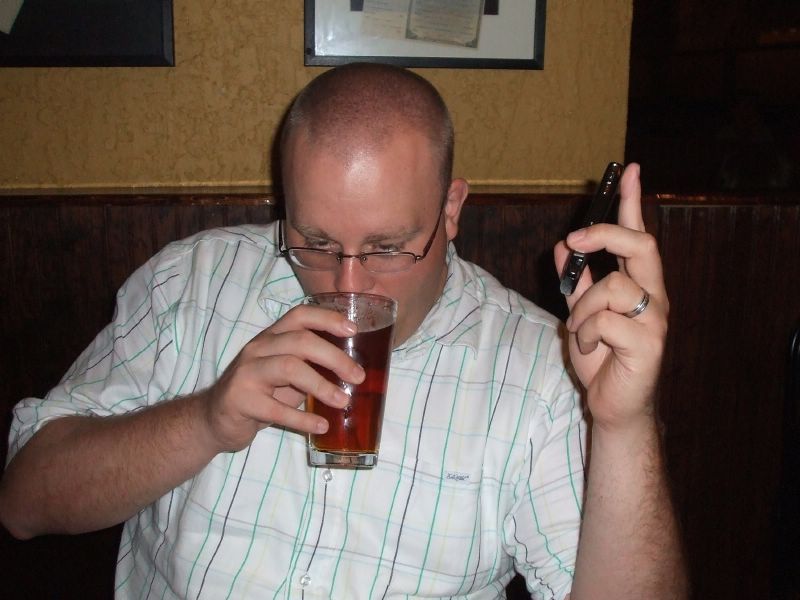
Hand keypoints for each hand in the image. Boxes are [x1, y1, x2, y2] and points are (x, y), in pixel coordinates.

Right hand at [200, 305, 364, 451]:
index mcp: (271, 337)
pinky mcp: (240, 400)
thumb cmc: (259, 393)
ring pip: (290, 368)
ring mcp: (246, 372)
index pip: (300, 315)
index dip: (327, 319)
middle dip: (334, 357)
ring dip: (322, 385)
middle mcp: (258, 348)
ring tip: (343, 401)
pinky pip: (276, 409)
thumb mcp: (285, 375)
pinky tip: (321, 425)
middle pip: (301, 341)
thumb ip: (310, 367)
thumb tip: (351, 373)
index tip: (353, 330)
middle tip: (358, 376)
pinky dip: (303, 419)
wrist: (214, 418)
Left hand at [554, 163, 667, 430]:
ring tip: (580, 331)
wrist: (613, 404)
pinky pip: (606, 321)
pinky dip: (587, 333)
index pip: (639, 234)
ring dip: (582, 308)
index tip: (629, 169)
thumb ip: (576, 281)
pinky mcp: (650, 344)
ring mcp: (655, 319)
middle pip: (641, 245)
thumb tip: (563, 247)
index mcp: (639, 284)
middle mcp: (654, 296)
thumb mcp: (581, 313)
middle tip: (574, 237)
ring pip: (611, 287)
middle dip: (605, 235)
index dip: (633, 201)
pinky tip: (591, 348)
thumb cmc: (602, 358)